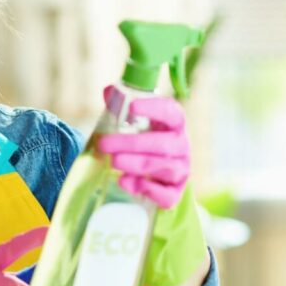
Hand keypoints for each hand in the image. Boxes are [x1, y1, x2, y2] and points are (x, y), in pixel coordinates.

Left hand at [96, 85, 189, 208]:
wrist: (157, 178)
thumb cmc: (145, 144)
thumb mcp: (135, 126)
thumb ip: (121, 108)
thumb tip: (109, 91)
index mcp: (174, 125)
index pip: (172, 112)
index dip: (154, 109)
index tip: (133, 107)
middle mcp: (181, 147)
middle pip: (162, 144)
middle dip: (131, 144)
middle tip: (104, 144)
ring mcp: (181, 171)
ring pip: (163, 168)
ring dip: (136, 165)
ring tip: (113, 162)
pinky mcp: (175, 193)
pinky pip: (166, 194)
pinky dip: (146, 189)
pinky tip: (125, 182)